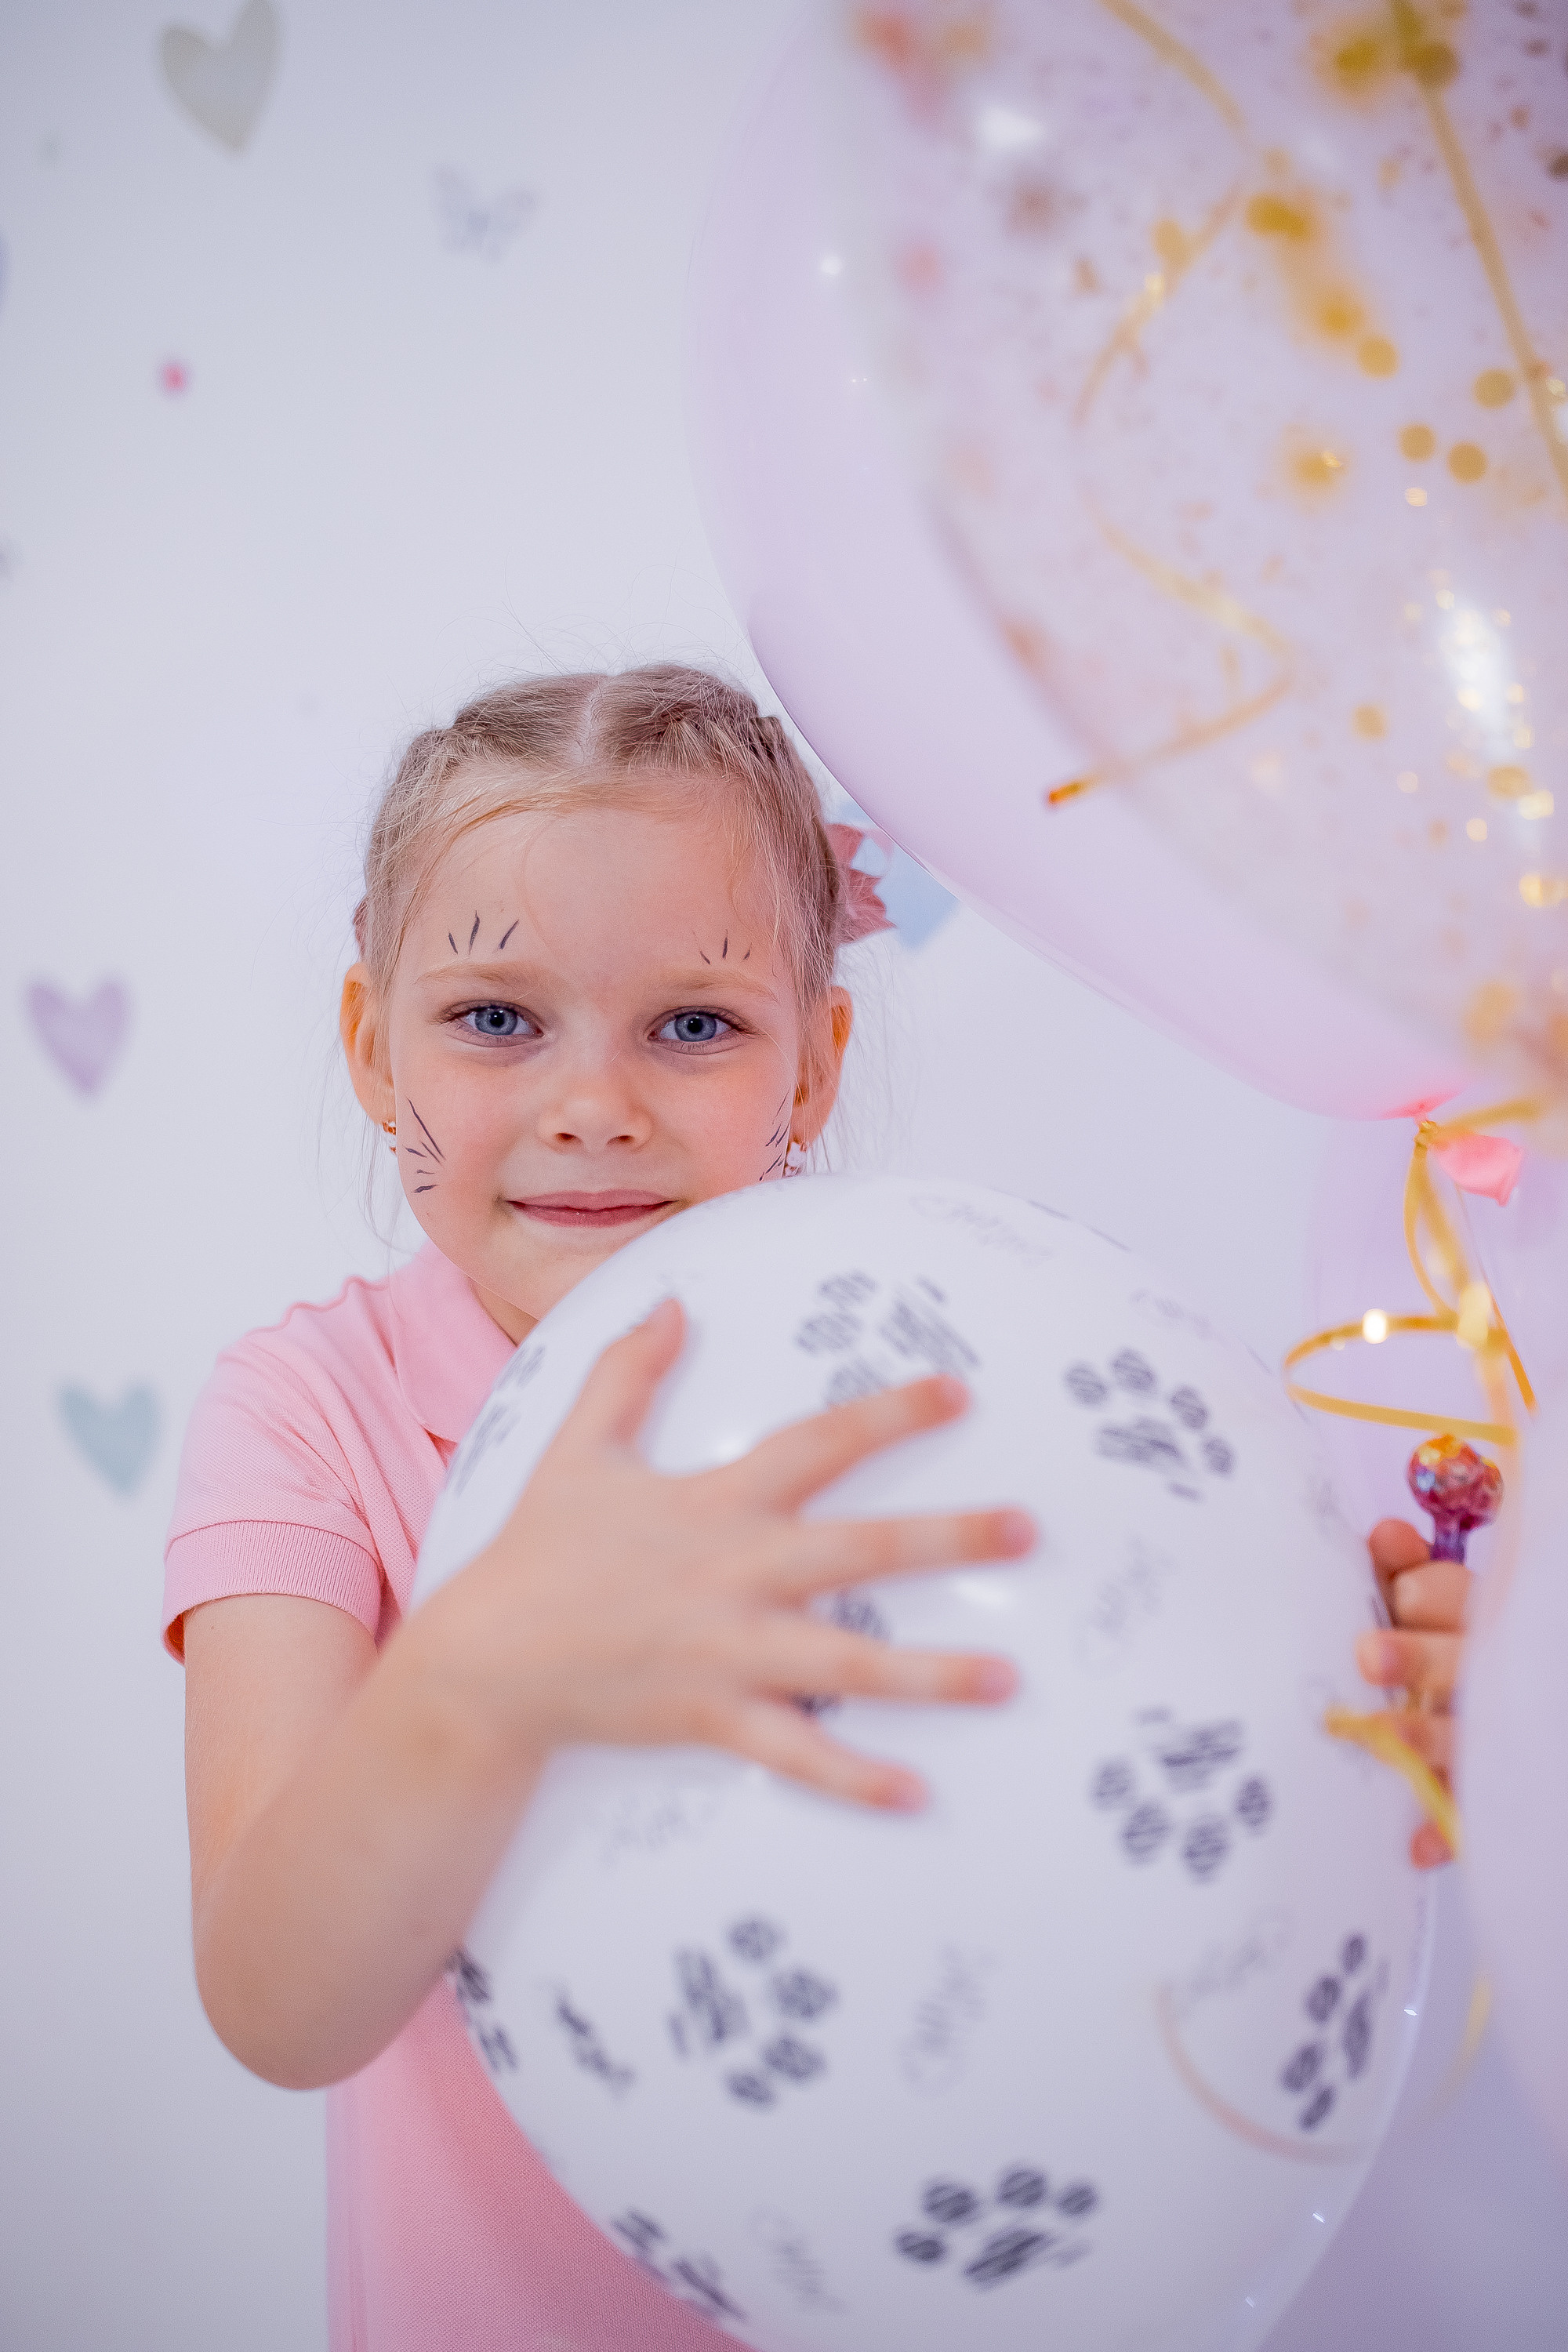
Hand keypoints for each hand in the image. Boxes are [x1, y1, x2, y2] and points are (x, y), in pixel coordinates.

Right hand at [421, 1298, 1032, 1811]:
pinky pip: (794, 1752)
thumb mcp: (577, 1449)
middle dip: (947, 1538)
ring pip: (845, 1664)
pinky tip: (913, 1794)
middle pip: (859, 1551)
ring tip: (1006, 1678)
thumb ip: (628, 1374)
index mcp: (715, 1504)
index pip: (816, 1446)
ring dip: (929, 1674)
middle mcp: (733, 1573)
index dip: (888, 1416)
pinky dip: (851, 1777)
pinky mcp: (710, 1717)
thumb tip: (668, 1302)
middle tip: (1028, 1530)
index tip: (958, 1394)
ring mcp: (726, 1651)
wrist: (484, 1664)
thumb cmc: (537, 1554)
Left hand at [1354, 1517, 1468, 1868]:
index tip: (1401, 1594)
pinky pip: (1468, 1816)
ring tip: (1380, 1735)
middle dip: (1418, 1657)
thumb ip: (1411, 1571)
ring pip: (1462, 1734)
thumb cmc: (1457, 1650)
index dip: (1424, 1593)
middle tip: (1369, 1657)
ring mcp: (1496, 1738)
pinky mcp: (1493, 1795)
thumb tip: (1387, 1535)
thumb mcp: (1443, 1607)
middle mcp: (1489, 1675)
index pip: (1452, 1595)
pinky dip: (1445, 1833)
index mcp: (1475, 1619)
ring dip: (1424, 1737)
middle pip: (1457, 1660)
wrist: (1526, 1712)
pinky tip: (1415, 1848)